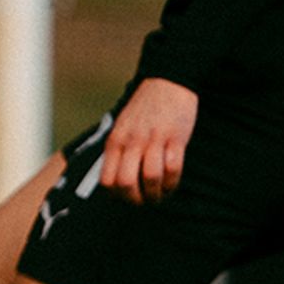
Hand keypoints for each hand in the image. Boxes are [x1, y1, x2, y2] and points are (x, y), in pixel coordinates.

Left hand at [99, 78, 198, 203]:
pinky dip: (173, 182)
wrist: (167, 81)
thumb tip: (116, 183)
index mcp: (116, 141)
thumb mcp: (122, 127)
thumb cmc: (145, 109)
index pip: (107, 179)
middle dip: (136, 199)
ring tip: (160, 195)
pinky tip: (172, 183)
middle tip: (145, 201)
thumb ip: (118, 151)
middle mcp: (132, 141)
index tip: (127, 199)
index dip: (116, 196)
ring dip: (156, 193)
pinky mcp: (175, 137)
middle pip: (126, 182)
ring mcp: (154, 139)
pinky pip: (173, 168)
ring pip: (150, 178)